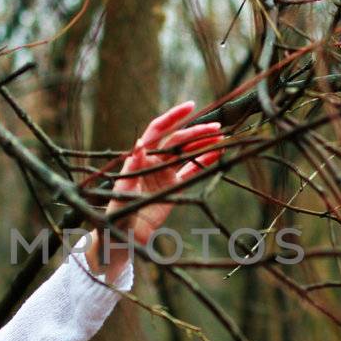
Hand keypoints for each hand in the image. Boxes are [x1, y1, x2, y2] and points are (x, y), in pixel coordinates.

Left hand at [103, 100, 224, 249]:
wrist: (125, 235)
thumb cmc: (117, 211)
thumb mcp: (123, 189)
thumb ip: (132, 169)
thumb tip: (139, 144)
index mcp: (141, 157)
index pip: (158, 131)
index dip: (173, 117)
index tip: (191, 106)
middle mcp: (154, 161)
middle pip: (178, 140)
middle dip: (197, 132)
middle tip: (216, 129)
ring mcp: (165, 173)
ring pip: (187, 153)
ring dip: (204, 144)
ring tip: (222, 138)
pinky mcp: (174, 186)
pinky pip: (192, 171)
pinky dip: (205, 162)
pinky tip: (218, 153)